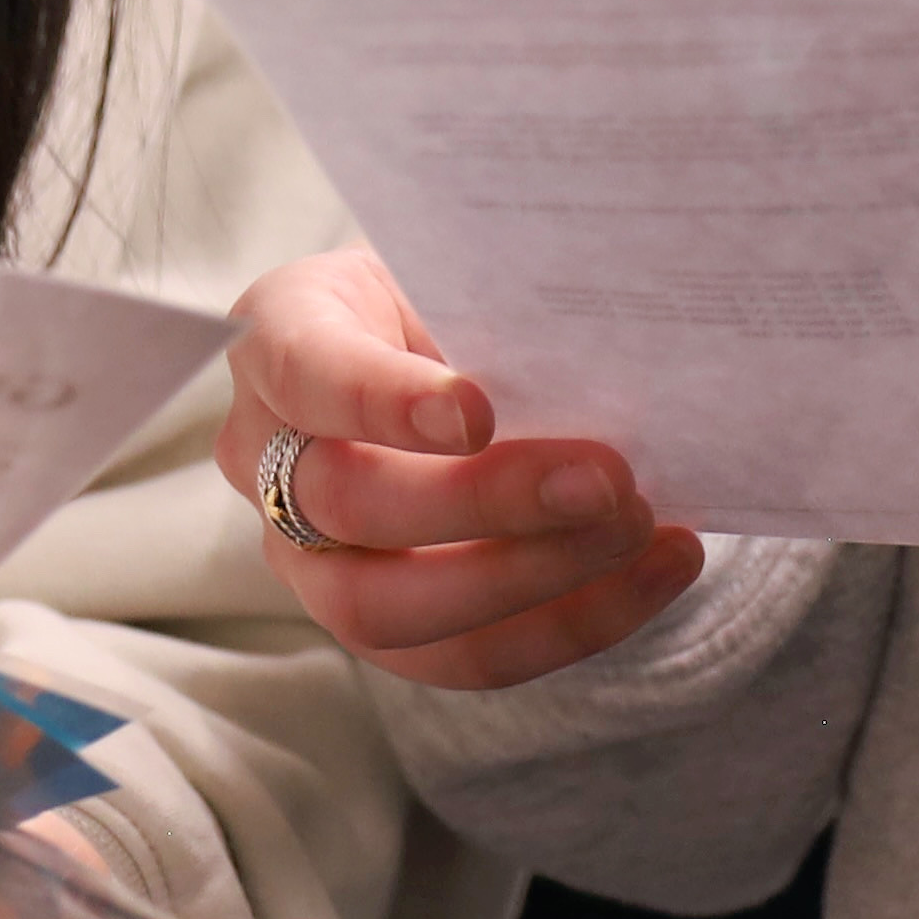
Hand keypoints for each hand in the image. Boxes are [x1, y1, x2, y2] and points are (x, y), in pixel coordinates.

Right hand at [211, 248, 700, 688]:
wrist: (439, 345)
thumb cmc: (448, 289)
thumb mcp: (455, 263)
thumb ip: (493, 296)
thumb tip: (602, 341)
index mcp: (277, 338)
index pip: (304, 371)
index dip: (382, 399)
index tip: (480, 408)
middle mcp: (265, 456)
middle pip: (346, 506)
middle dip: (485, 505)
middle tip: (606, 480)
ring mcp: (305, 557)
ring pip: (388, 608)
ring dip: (532, 580)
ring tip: (638, 529)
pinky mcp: (374, 626)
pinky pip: (459, 656)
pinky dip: (570, 623)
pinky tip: (653, 569)